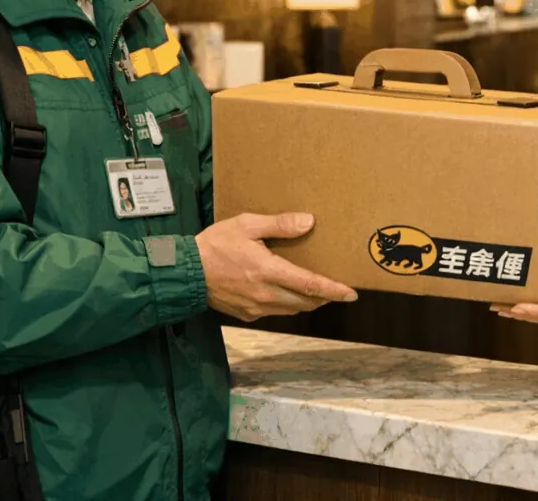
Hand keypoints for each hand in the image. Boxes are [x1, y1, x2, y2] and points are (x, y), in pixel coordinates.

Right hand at [195, 212, 357, 321]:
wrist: (185, 272)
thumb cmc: (216, 244)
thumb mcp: (247, 225)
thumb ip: (279, 225)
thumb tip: (309, 222)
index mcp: (268, 271)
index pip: (310, 285)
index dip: (333, 290)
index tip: (351, 294)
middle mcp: (265, 294)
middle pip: (305, 302)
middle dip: (323, 297)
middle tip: (335, 288)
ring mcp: (255, 308)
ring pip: (291, 309)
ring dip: (306, 302)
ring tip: (315, 290)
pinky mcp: (246, 315)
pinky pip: (274, 312)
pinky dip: (286, 304)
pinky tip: (284, 292)